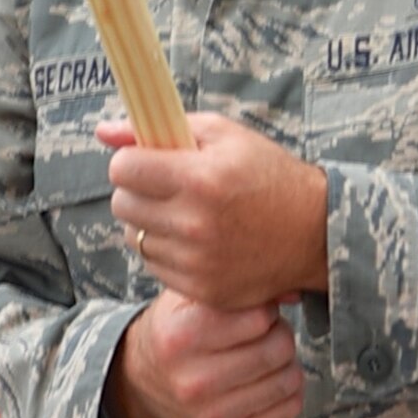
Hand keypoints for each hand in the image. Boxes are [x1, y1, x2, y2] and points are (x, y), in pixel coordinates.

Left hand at [97, 112, 327, 308]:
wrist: (314, 231)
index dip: (130, 159)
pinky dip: (165, 249)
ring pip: (134, 238)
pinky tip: (192, 237)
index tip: (146, 159)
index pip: (123, 169)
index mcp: (199, 178)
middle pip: (122, 205)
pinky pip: (154, 265)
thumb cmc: (266, 172)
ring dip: (148, 222)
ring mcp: (197, 262)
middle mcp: (194, 224)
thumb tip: (103, 131)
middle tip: (164, 184)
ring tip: (182, 211)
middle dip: (136, 189)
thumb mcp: (222, 134)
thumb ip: (162, 128)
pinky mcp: (202, 290)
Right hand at [108, 289, 303, 417]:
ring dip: (287, 363)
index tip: (259, 311)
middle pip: (277, 349)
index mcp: (181, 336)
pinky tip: (268, 380)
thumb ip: (234, 285)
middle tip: (269, 332)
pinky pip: (287, 411)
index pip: (258, 317)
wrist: (143, 382)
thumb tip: (290, 291)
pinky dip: (287, 392)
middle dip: (281, 334)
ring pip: (287, 381)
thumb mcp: (188, 296)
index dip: (267, 308)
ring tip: (268, 355)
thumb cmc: (173, 331)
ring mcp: (211, 417)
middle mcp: (194, 381)